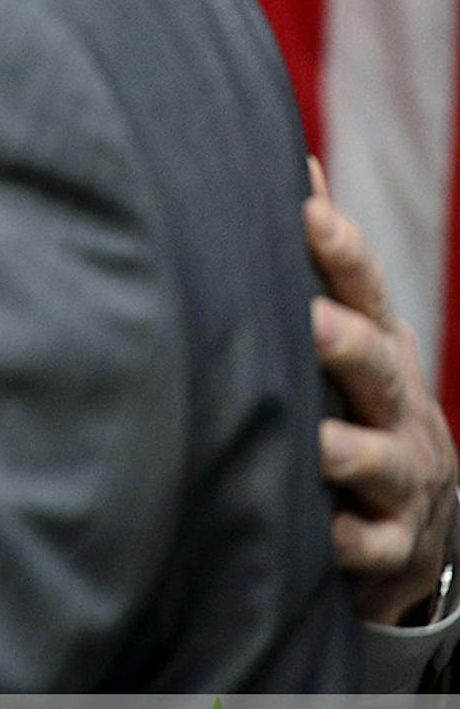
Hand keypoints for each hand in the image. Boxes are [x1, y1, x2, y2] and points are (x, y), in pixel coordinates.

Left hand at [307, 159, 457, 624]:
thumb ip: (322, 262)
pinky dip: (354, 542)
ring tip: (317, 444)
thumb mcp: (351, 331)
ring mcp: (402, 476)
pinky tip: (331, 536)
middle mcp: (398, 406)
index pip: (363, 290)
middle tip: (311, 322)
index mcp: (380, 347)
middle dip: (350, 344)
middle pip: (380, 368)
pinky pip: (375, 546)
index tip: (307, 211)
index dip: (340, 251)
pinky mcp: (392, 544)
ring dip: (349, 450)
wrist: (416, 520)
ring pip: (380, 460)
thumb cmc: (358, 403)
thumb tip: (292, 162)